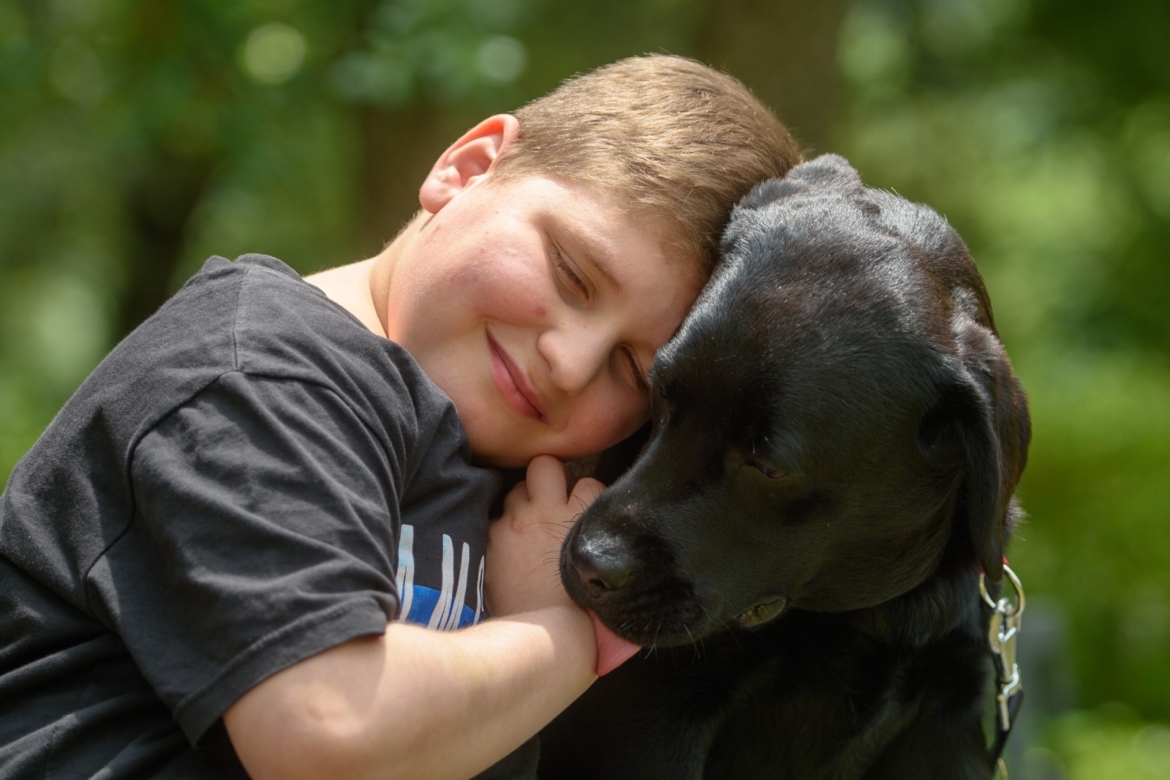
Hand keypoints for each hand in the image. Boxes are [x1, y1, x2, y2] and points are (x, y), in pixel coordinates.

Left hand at [486, 455, 603, 616]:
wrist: (545, 639)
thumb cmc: (583, 615)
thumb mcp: (604, 572)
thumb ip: (601, 544)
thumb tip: (601, 541)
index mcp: (581, 519)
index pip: (590, 482)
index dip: (584, 496)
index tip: (580, 511)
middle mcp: (548, 512)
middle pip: (545, 465)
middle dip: (547, 477)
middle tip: (549, 501)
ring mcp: (517, 522)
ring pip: (516, 488)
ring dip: (522, 503)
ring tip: (527, 527)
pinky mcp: (493, 538)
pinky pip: (495, 519)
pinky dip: (501, 530)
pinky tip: (507, 550)